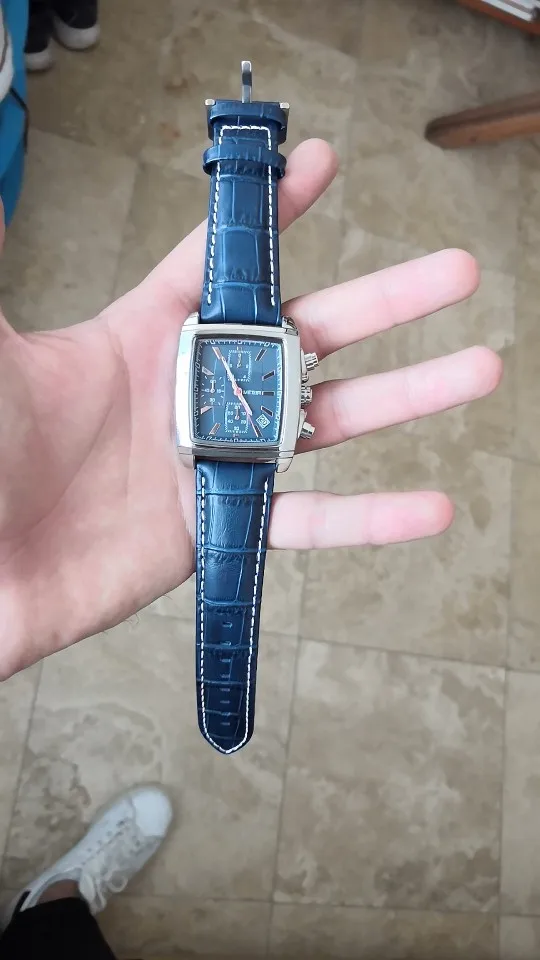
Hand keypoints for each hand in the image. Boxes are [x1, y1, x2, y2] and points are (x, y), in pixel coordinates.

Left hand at [0, 139, 499, 677]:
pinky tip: (430, 506)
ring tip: (477, 368)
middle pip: (308, 333)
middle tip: (454, 272)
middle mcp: (191, 391)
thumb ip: (4, 264)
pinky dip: (370, 519)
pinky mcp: (220, 528)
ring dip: (405, 398)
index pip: (225, 261)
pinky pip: (308, 521)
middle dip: (386, 300)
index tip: (323, 164)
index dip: (277, 213)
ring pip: (329, 421)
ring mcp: (212, 460)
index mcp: (140, 336)